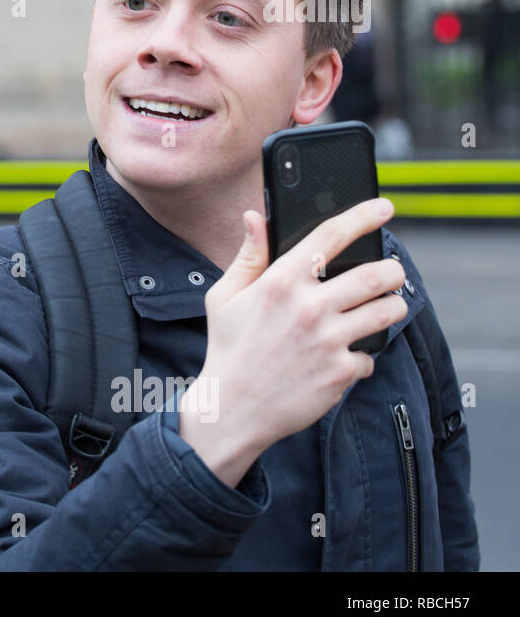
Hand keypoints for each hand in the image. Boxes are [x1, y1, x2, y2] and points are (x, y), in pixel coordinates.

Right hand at [181, 198, 407, 487]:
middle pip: (376, 274)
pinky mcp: (340, 372)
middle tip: (390, 273)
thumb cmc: (228, 348)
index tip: (383, 208)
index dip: (362, 217)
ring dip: (391, 307)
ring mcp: (327, 341)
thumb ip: (248, 255)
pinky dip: (361, 357)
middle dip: (392, 270)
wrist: (232, 408)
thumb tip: (255, 216)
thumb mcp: (225, 296)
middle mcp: (307, 307)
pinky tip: (342, 358)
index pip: (330, 236)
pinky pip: (370, 356)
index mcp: (279, 281)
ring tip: (381, 309)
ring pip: (388, 312)